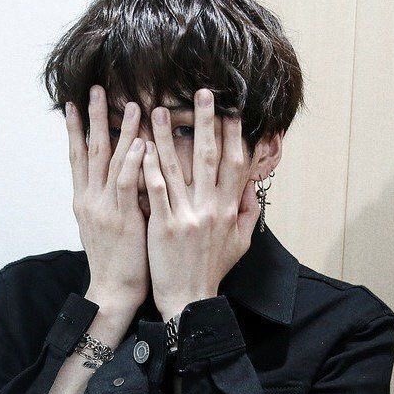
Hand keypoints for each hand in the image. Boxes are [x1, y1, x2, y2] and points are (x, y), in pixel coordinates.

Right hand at [66, 84, 149, 311]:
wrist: (113, 290)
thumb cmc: (116, 260)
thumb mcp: (106, 226)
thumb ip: (111, 198)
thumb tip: (123, 176)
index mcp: (84, 200)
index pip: (77, 158)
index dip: (75, 130)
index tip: (73, 106)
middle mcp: (89, 199)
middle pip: (89, 151)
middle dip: (91, 118)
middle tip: (92, 89)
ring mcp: (104, 208)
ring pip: (109, 162)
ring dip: (118, 131)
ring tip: (127, 104)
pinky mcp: (122, 218)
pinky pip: (126, 183)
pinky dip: (132, 161)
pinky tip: (140, 141)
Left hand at [142, 88, 260, 320]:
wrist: (190, 300)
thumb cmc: (213, 269)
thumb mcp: (240, 243)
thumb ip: (248, 211)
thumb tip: (251, 184)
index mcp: (229, 209)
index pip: (234, 164)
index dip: (235, 134)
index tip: (232, 109)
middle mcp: (210, 208)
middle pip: (209, 157)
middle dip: (206, 122)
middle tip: (202, 93)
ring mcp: (186, 216)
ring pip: (177, 169)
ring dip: (169, 136)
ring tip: (159, 109)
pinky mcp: (164, 227)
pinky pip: (156, 191)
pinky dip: (149, 168)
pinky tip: (141, 146)